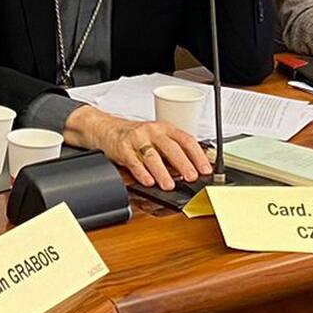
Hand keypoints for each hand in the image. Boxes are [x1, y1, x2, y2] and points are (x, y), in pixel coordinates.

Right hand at [65, 105, 210, 189]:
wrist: (106, 128)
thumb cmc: (136, 135)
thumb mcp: (158, 137)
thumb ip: (173, 151)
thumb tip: (192, 169)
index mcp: (165, 128)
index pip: (186, 140)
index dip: (197, 155)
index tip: (205, 169)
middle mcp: (152, 131)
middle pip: (171, 148)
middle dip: (183, 164)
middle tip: (191, 177)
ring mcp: (137, 139)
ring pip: (152, 155)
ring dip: (162, 172)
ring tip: (169, 184)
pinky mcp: (123, 148)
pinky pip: (133, 161)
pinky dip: (142, 173)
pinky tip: (148, 181)